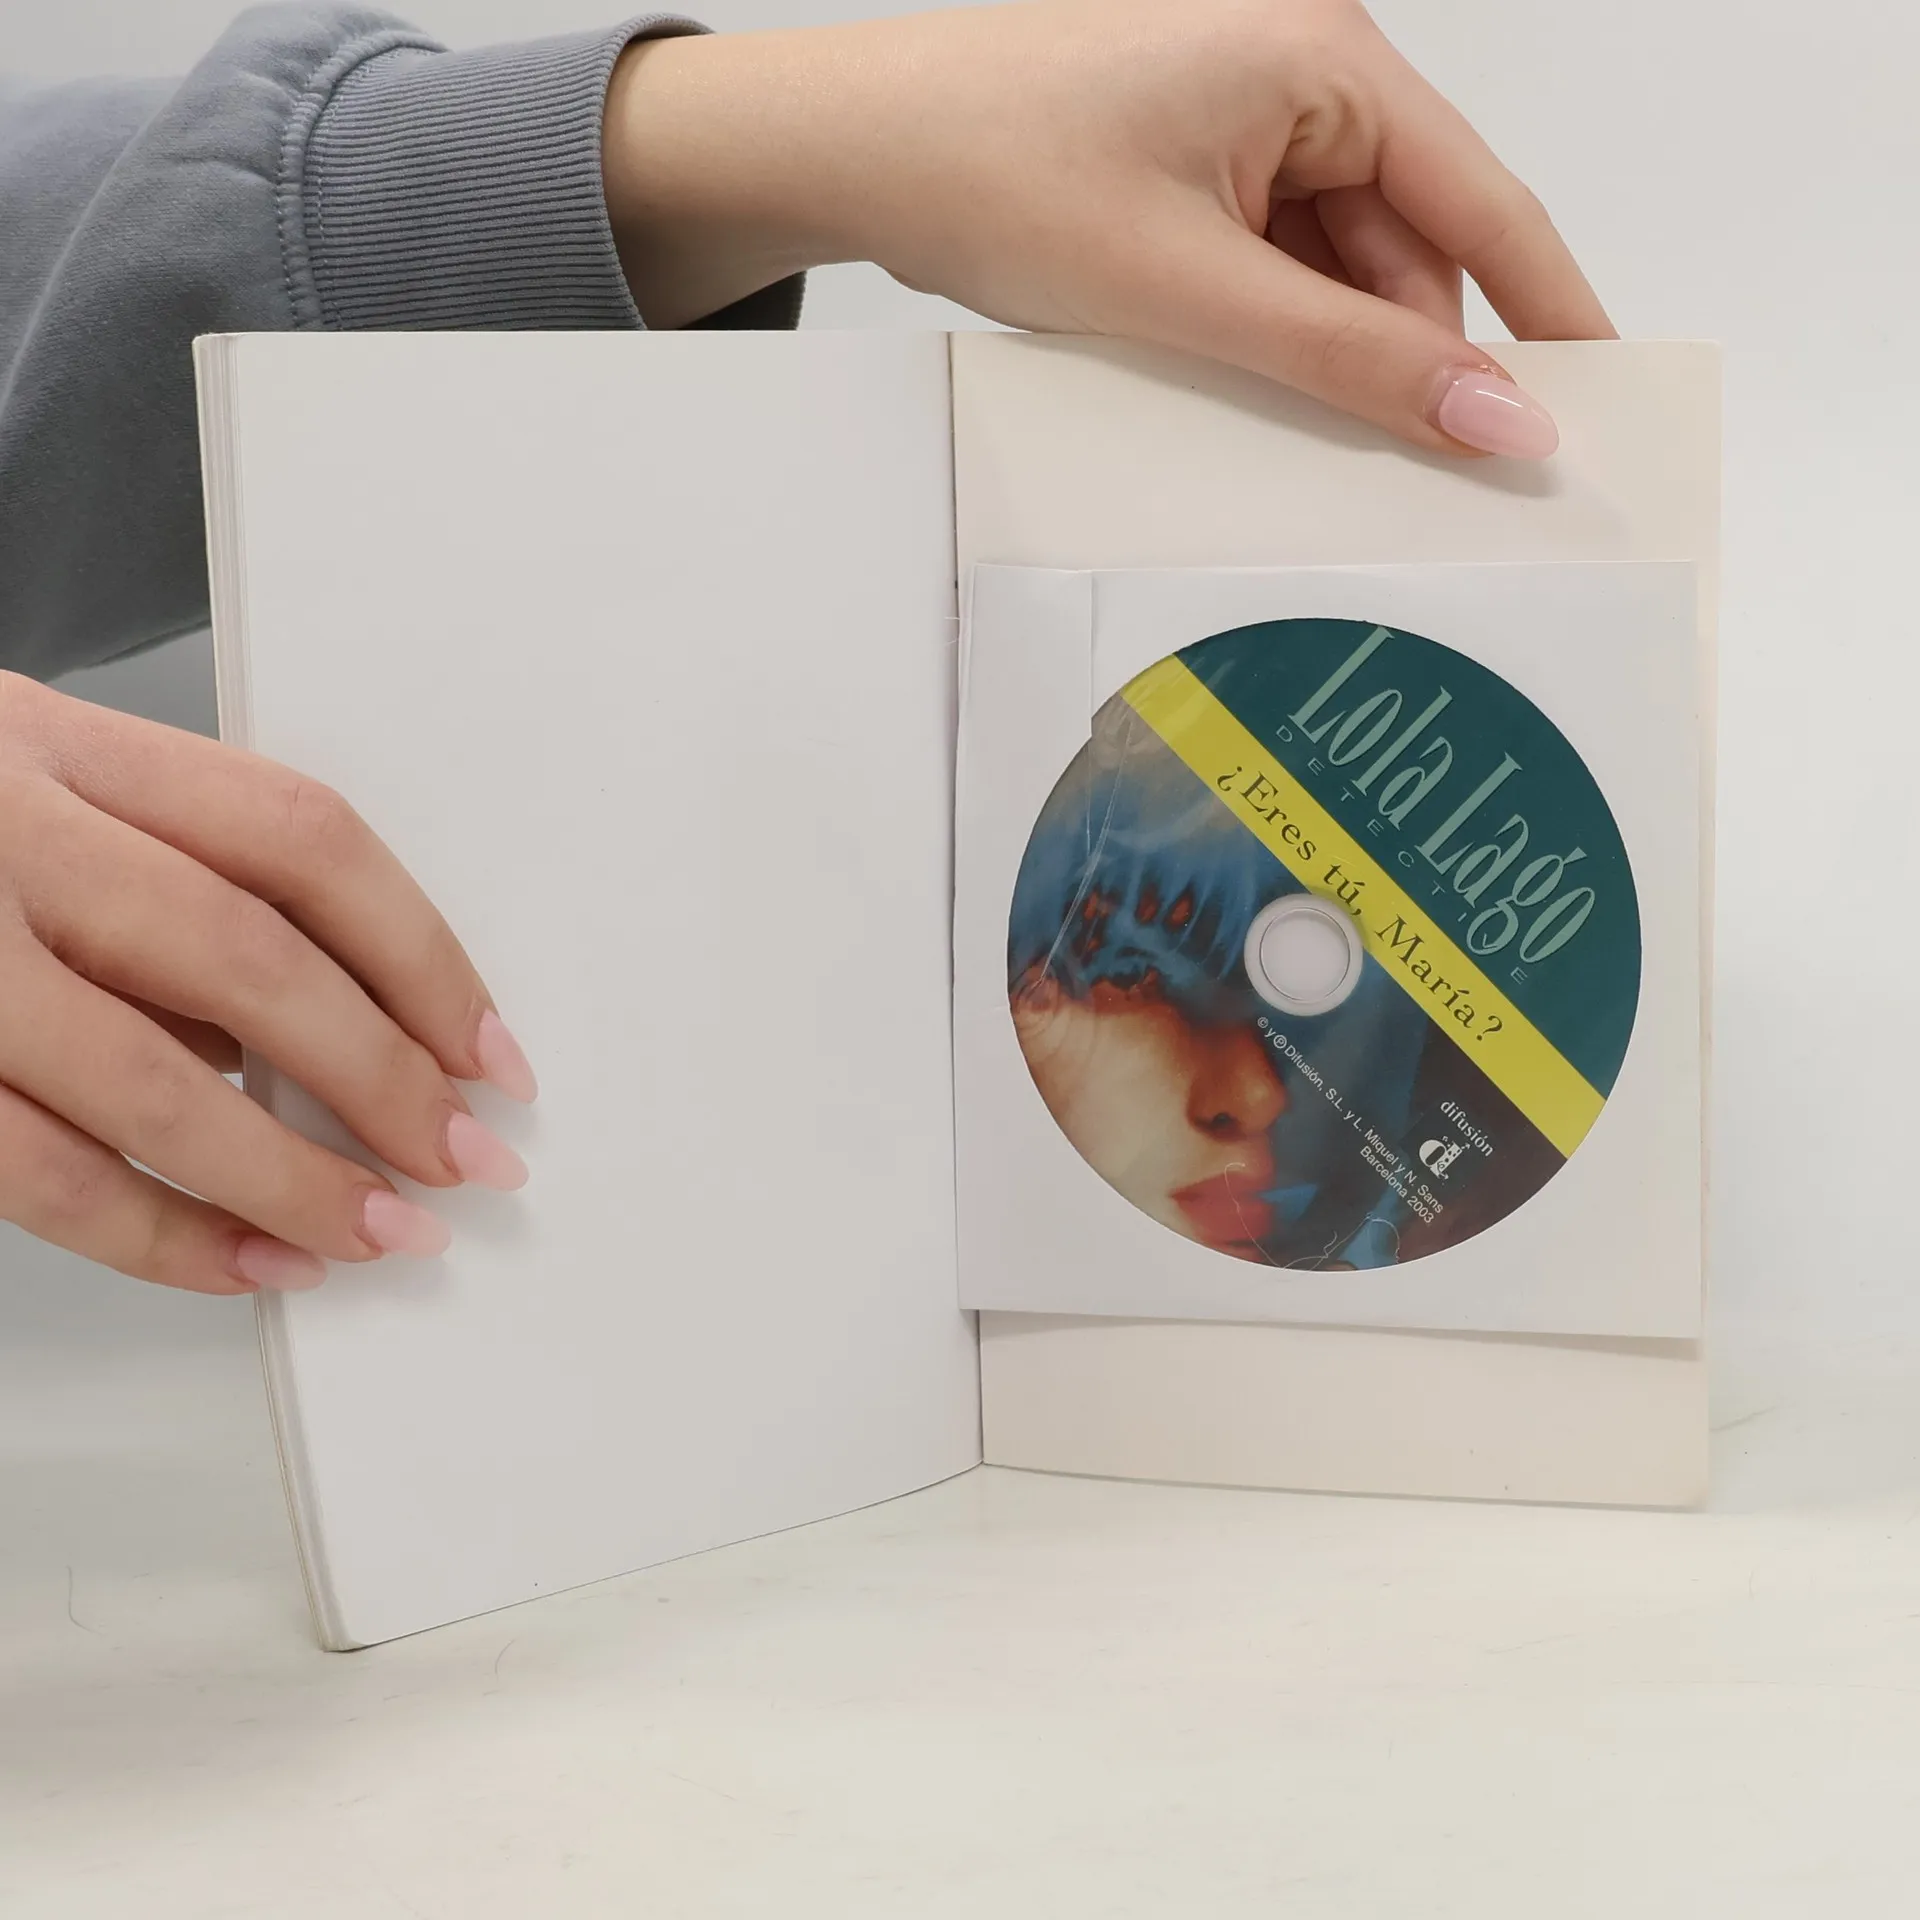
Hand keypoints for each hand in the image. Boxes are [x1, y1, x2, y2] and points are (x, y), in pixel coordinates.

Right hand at [0, 676, 533, 1294]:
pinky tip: (245, 1265)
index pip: (303, 840)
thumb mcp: (31, 792)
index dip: (422, 954)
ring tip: (379, 1235)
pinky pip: (39, 1171)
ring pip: (152, 1084)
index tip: (489, 1050)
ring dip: (289, 1179)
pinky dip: (159, 1236)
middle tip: (463, 1160)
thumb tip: (311, 1049)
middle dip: (380, 1079)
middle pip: (249, 961)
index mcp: (64, 746)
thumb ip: (161, 891)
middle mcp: (6, 833)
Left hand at [604, 0, 1610, 457]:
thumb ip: (1353, 364)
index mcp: (1327, 63)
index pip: (1487, 205)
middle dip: (1407, 362)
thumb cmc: (995, 169)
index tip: (1598, 407)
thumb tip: (1494, 419)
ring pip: (1339, 274)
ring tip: (1273, 426)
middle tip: (1416, 480)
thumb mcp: (1195, 288)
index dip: (1550, 316)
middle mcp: (1303, 80)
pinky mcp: (1198, 175)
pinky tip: (1235, 393)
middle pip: (1412, 252)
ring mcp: (1247, 129)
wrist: (855, 150)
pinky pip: (1274, 271)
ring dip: (1326, 360)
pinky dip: (1270, 339)